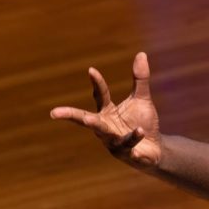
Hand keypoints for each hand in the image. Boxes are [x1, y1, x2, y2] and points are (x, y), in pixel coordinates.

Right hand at [50, 52, 162, 168]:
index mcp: (107, 113)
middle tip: (55, 112)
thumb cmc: (143, 122)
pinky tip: (139, 145)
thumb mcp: (142, 98)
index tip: (91, 70)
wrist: (154, 148)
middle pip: (88, 121)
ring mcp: (114, 143)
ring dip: (127, 135)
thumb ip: (139, 79)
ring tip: (140, 129)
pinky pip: (130, 149)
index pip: (99, 96)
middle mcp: (105, 128)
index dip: (96, 84)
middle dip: (73, 116)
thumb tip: (141, 53)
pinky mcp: (127, 154)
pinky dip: (135, 145)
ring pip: (113, 138)